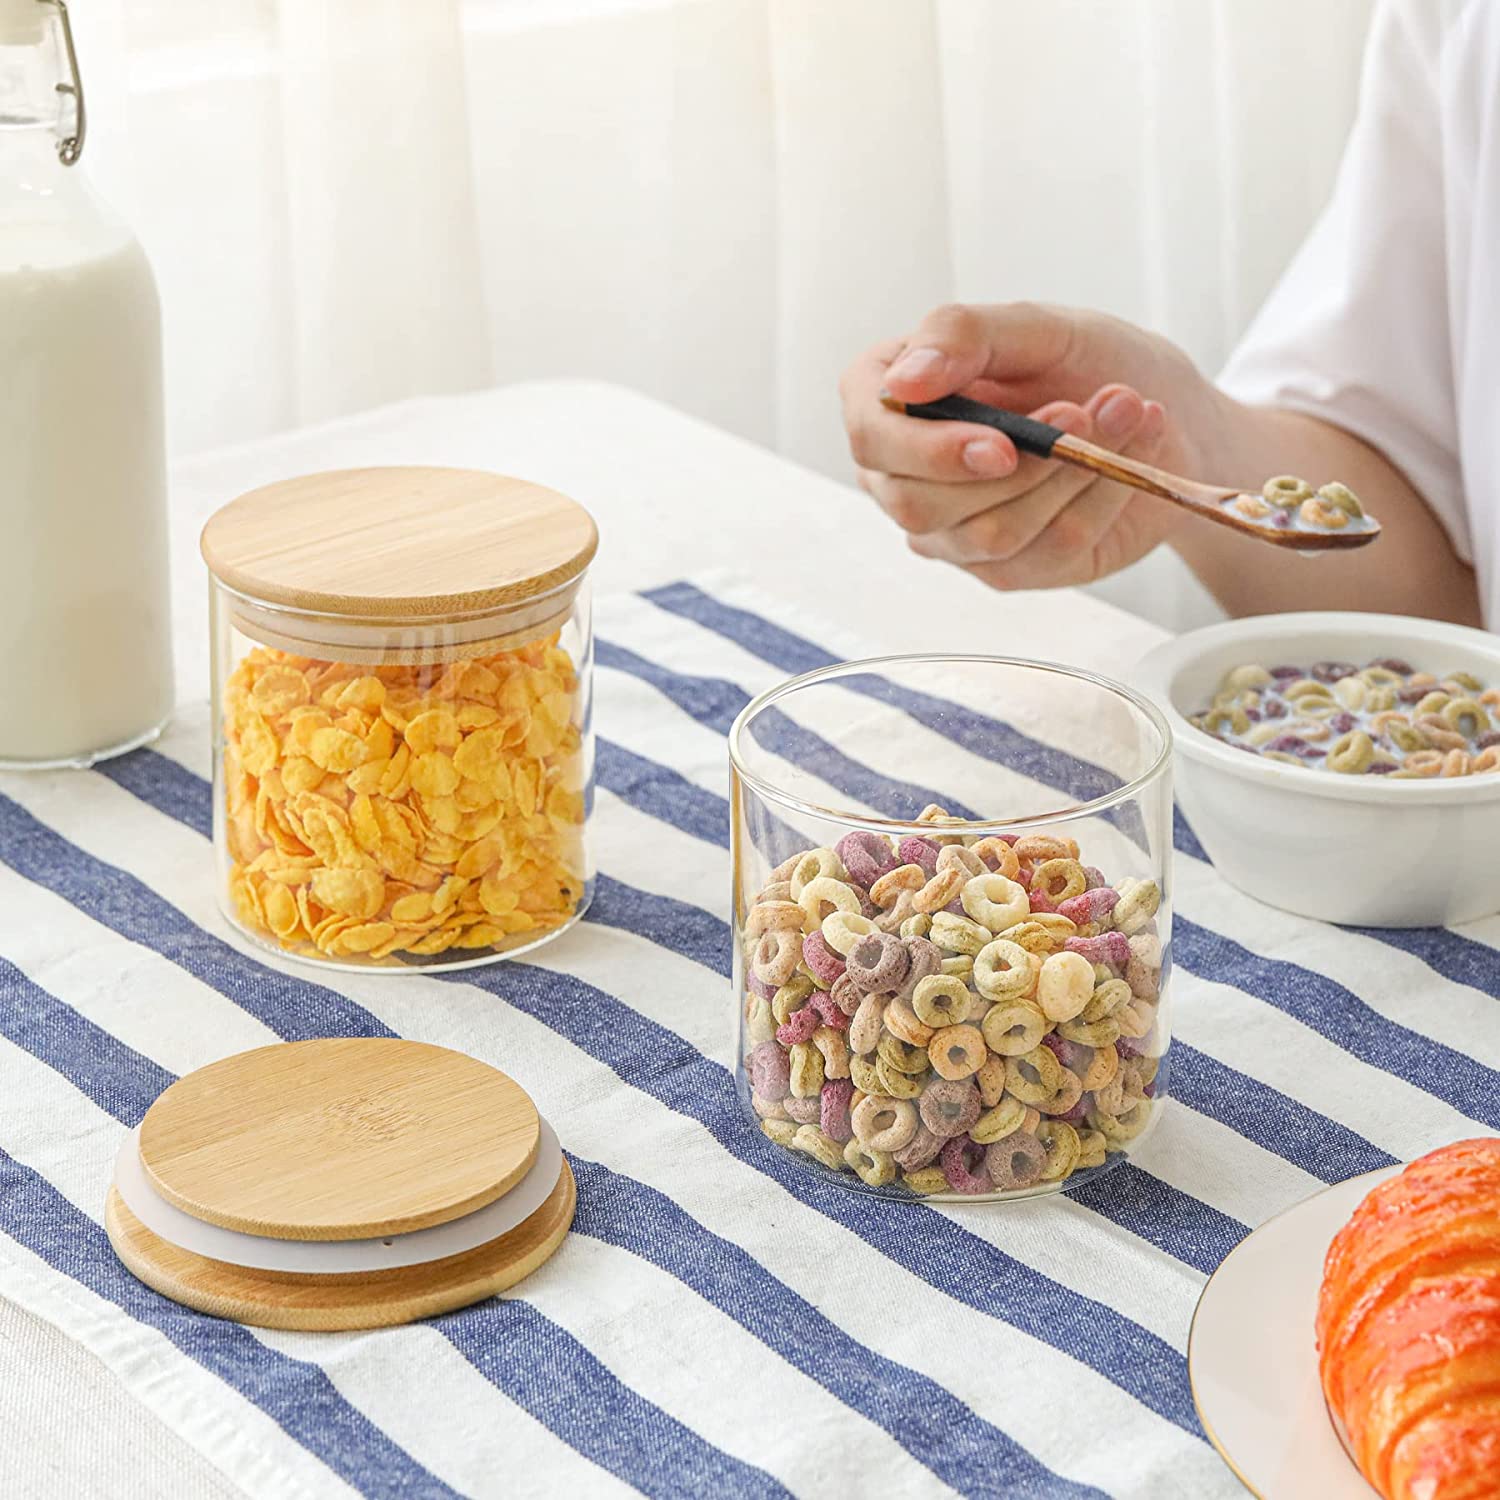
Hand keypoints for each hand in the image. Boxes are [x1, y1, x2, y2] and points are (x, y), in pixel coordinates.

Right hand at [839, 302, 1211, 589]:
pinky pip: (1046, 550)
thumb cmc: (1086, 362)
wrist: (1163, 411)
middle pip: (920, 505)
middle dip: (1019, 467)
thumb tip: (901, 382)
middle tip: (1083, 410)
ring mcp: (952, 533)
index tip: (1003, 443)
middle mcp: (906, 476)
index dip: (928, 450)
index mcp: (893, 405)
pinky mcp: (1008, 569)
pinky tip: (1126, 460)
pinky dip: (1099, 499)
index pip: (872, 438)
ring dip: (1070, 475)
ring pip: (990, 534)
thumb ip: (963, 337)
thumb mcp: (1035, 328)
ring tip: (1125, 414)